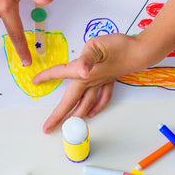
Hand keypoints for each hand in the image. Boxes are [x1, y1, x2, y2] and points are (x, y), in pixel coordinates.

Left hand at [34, 32, 160, 130]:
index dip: (46, 77)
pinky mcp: (109, 81)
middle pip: (70, 101)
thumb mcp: (97, 46)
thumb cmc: (118, 46)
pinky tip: (93, 112)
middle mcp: (90, 81)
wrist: (140, 52)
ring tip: (68, 124)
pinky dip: (96, 106)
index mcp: (82, 72)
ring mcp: (100, 83)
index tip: (34, 82)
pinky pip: (101, 98)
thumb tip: (81, 70)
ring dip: (76, 115)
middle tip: (47, 129)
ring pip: (86, 103)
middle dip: (58, 116)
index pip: (60, 74)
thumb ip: (87, 58)